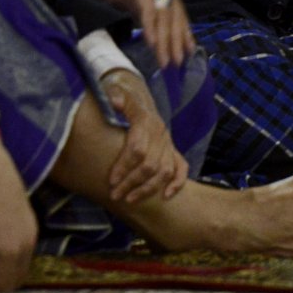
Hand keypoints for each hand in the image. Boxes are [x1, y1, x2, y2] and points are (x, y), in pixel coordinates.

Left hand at [0, 121, 36, 292]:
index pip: (4, 287)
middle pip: (18, 278)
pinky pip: (27, 248)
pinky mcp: (32, 219)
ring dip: (9, 267)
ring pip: (24, 263)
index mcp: (9, 252)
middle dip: (1, 281)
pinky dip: (15, 252)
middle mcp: (26, 245)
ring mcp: (32, 231)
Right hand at [69, 0, 194, 67]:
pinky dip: (151, 27)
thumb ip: (137, 6)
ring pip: (163, 13)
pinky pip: (148, 8)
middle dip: (177, 39)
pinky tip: (152, 43)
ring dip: (166, 39)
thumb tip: (146, 25)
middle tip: (179, 61)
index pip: (175, 7)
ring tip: (167, 60)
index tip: (187, 49)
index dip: (182, 29)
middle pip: (174, 12)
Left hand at [101, 71, 188, 203]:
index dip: (124, 166)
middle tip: (115, 195)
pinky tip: (166, 196)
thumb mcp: (117, 92)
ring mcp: (168, 142)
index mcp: (146, 120)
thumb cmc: (122, 97)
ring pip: (164, 171)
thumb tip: (115, 101)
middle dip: (131, 183)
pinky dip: (177, 183)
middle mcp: (160, 133)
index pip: (137, 148)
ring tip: (130, 200)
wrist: (135, 93)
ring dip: (148, 189)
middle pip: (150, 165)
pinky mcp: (173, 149)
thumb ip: (115, 96)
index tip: (111, 180)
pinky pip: (181, 168)